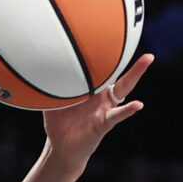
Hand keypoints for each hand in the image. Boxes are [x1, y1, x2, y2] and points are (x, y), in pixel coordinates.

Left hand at [42, 54, 152, 169]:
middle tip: (145, 47)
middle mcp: (102, 96)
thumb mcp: (51, 101)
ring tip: (147, 59)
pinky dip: (128, 110)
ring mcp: (106, 108)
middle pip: (118, 74)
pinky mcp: (104, 123)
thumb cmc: (59, 122)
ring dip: (135, 75)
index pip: (102, 68)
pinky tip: (138, 105)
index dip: (108, 53)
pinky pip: (117, 115)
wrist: (60, 147)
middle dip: (130, 59)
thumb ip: (47, 86)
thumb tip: (35, 68)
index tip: (114, 34)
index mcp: (92, 88)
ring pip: (123, 89)